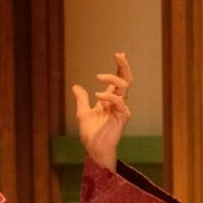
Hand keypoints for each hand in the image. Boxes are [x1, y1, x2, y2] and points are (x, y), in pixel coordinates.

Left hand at [72, 51, 133, 170]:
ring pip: (124, 87)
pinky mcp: (123, 116)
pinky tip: (97, 95)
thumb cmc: (91, 133)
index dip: (119, 67)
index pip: (118, 79)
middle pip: (126, 79)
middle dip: (123, 66)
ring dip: (112, 78)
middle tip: (119, 55)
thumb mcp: (83, 112)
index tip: (119, 54)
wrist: (94, 148)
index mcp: (111, 99)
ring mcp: (122, 108)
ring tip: (98, 76)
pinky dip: (108, 96)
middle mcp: (118, 102)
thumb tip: (76, 87)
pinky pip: (118, 101)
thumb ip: (82, 99)